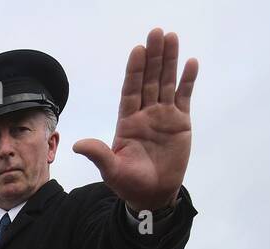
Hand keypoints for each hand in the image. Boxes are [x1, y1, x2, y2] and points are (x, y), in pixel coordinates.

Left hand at [73, 27, 197, 212]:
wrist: (152, 195)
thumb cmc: (129, 184)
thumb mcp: (112, 170)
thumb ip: (99, 154)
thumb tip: (78, 145)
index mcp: (127, 122)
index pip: (131, 90)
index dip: (134, 71)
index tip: (137, 50)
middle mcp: (145, 114)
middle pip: (149, 80)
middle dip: (153, 57)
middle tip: (156, 32)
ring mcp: (163, 117)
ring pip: (167, 83)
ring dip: (170, 61)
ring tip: (172, 38)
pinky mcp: (180, 123)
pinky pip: (184, 97)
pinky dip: (188, 81)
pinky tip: (191, 63)